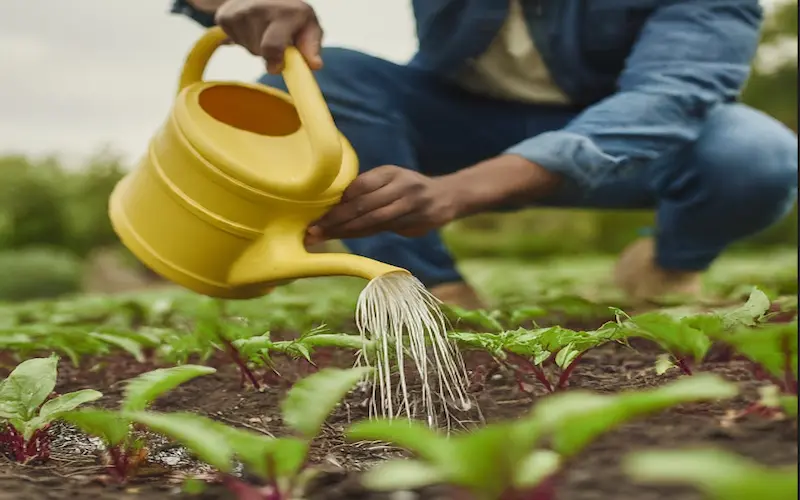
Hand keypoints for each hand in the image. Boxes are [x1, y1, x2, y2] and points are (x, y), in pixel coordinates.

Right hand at [215, 0, 322, 73]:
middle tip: (277, 39)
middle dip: (270, 54)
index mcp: (287, 12)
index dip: (274, 61)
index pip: (273, 46)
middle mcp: (260, 7)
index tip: (276, 67)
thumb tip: (315, 64)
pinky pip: (234, 42)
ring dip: (257, 46)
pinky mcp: (225, 16)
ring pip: (248, 48)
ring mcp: (240, 11)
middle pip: (260, 51)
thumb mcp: (309, 27)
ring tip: (265, 30)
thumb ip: (312, 46)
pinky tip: (251, 26)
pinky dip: (244, 40)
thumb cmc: (292, 15)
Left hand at [306, 166, 460, 243]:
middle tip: (313, 230)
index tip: (316, 211)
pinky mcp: (414, 223)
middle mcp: (400, 188)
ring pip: (372, 221)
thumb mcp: (392, 178)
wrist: (447, 197)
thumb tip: (336, 201)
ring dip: (345, 231)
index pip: (359, 187)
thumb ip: (368, 187)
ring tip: (323, 236)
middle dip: (335, 219)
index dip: (338, 201)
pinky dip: (360, 234)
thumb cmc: (410, 188)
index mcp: (390, 173)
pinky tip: (344, 237)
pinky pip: (382, 230)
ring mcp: (409, 206)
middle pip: (363, 206)